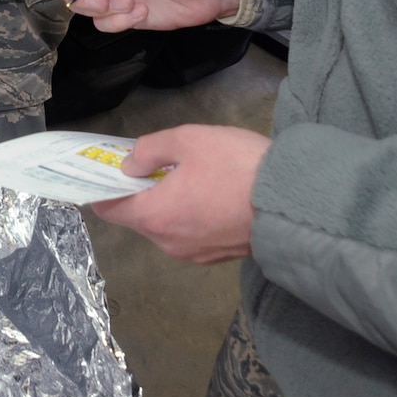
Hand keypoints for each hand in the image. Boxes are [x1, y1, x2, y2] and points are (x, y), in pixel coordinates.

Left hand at [92, 124, 267, 263]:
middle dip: (141, 191)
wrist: (294, 204)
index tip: (108, 169)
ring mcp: (194, 254)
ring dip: (167, 203)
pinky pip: (190, 234)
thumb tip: (129, 165)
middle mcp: (168, 243)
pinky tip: (209, 193)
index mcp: (155, 216)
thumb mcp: (188, 140)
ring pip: (166, 226)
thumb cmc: (237, 167)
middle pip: (138, 217)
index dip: (103, 188)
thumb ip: (149, 150)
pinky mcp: (218, 256)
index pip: (108, 209)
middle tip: (156, 163)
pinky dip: (189, 215)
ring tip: (188, 175)